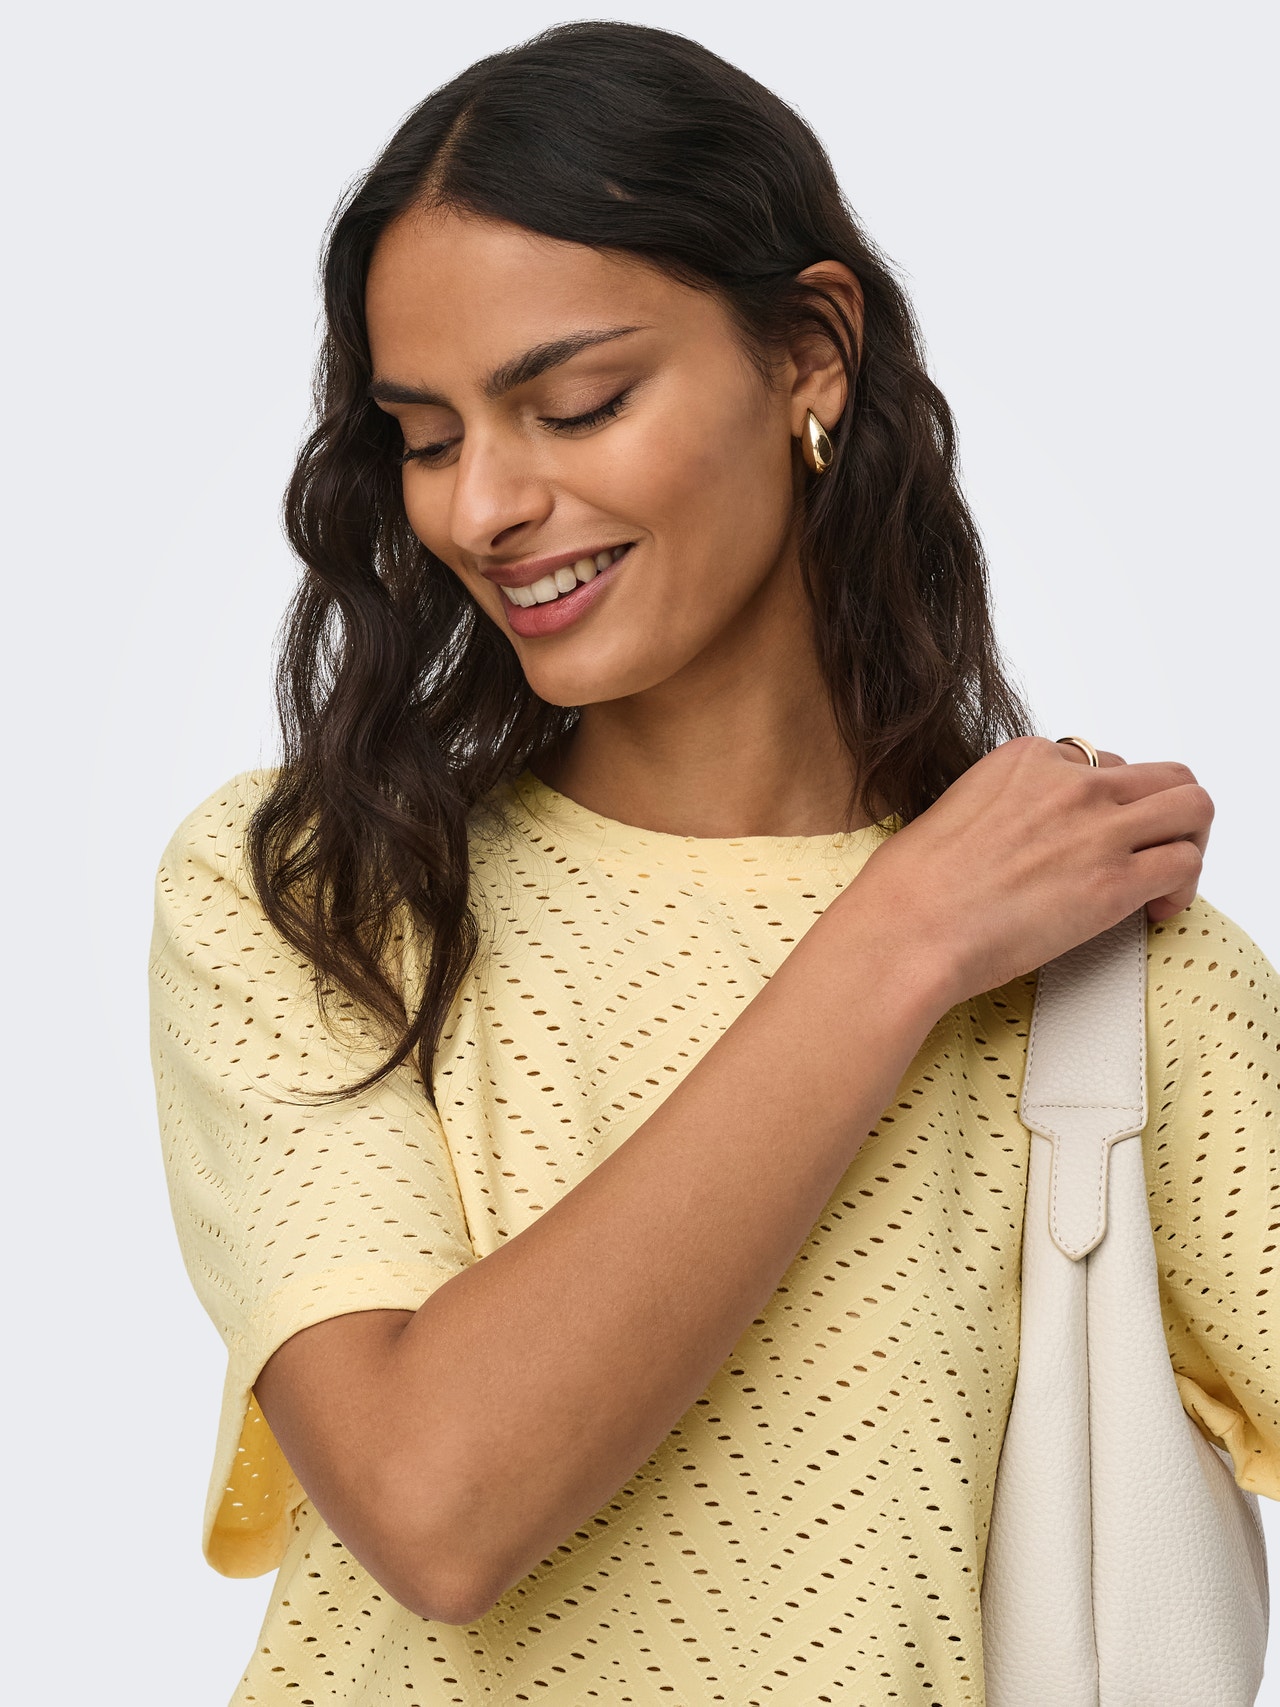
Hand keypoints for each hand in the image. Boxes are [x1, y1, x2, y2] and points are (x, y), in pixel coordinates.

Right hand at [847, 735, 1213, 1006]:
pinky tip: (1154, 910)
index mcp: (1027, 758)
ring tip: (1163, 879)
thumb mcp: (955, 810)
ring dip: (1188, 842)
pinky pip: (1185, 863)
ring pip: (1193, 807)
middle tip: (1146, 852)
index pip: (1102, 763)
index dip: (1105, 806)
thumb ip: (1003, 806)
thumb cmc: (912, 886)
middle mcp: (1072, 782)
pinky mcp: (1115, 881)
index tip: (1093, 839)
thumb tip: (1023, 834)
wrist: (908, 930)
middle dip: (1164, 814)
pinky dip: (1183, 887)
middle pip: (1164, 776)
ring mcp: (1098, 828)